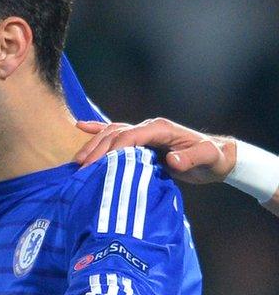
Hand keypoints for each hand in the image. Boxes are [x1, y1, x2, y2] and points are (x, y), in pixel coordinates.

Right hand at [75, 118, 235, 184]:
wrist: (217, 158)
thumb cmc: (213, 159)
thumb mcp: (209, 158)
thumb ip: (191, 158)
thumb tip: (171, 160)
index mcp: (161, 129)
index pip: (131, 136)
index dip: (113, 149)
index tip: (98, 164)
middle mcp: (149, 127)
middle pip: (116, 134)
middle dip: (97, 149)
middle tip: (81, 166)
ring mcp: (143, 132)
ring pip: (111, 133)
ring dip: (93, 145)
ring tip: (77, 161)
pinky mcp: (141, 140)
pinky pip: (115, 132)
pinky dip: (97, 130)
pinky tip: (81, 127)